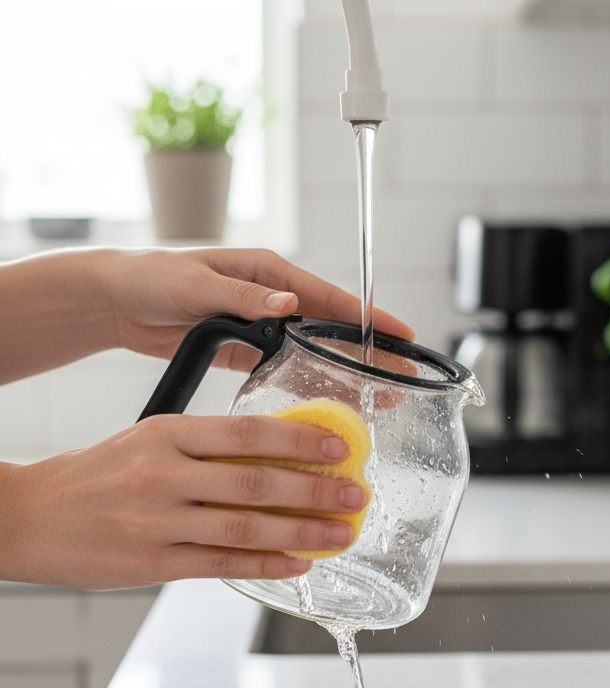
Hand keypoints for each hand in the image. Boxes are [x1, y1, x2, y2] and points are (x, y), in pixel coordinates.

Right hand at [0, 415, 369, 589]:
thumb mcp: (146, 441)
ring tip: (341, 533)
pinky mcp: (153, 563)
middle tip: (356, 494)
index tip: (339, 448)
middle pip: (256, 481)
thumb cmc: (94, 476)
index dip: (300, 441)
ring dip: (304, 532)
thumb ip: (204, 448)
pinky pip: (223, 565)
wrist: (27, 516)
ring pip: (246, 527)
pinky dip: (267, 565)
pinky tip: (299, 564)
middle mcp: (162, 475)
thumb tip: (276, 456)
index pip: (246, 433)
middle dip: (316, 490)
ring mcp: (157, 522)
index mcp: (164, 434)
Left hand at [98, 247, 414, 371]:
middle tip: (402, 376)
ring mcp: (263, 325)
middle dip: (368, 351)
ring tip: (378, 396)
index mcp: (267, 273)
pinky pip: (289, 367)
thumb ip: (243, 296)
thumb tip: (286, 303)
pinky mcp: (248, 350)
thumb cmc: (151, 279)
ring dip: (345, 371)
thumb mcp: (197, 284)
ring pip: (316, 350)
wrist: (117, 301)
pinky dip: (312, 382)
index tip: (400, 333)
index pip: (329, 296)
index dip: (368, 317)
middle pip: (333, 327)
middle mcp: (272, 298)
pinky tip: (332, 402)